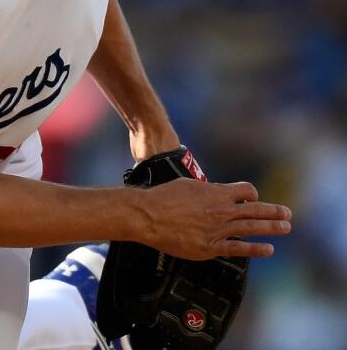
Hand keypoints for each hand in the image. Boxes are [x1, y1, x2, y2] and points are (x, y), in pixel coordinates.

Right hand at [138, 178, 291, 259]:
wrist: (149, 216)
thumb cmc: (163, 198)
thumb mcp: (187, 185)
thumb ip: (206, 190)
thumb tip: (212, 192)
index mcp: (217, 193)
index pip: (246, 191)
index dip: (252, 194)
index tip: (252, 199)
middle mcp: (222, 211)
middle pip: (256, 209)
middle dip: (274, 211)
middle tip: (287, 213)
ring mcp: (218, 230)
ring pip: (253, 228)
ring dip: (272, 228)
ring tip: (285, 228)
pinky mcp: (210, 247)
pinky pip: (239, 249)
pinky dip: (255, 249)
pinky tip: (268, 249)